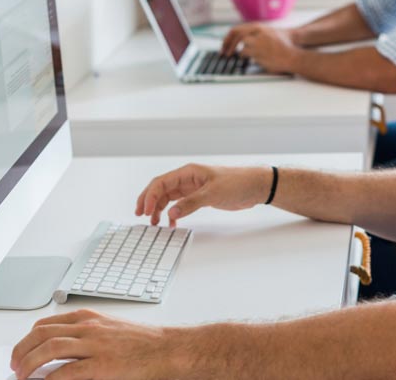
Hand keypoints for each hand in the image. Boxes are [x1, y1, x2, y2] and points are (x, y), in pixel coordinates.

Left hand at [11, 309, 184, 379]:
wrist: (167, 349)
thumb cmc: (142, 342)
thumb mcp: (110, 329)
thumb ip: (86, 334)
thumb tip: (61, 347)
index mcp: (89, 318)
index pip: (46, 324)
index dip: (27, 339)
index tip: (20, 351)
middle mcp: (89, 328)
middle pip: (42, 334)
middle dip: (21, 350)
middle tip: (14, 365)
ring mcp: (95, 346)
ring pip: (50, 348)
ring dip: (29, 363)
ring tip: (22, 375)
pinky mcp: (103, 365)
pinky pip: (68, 370)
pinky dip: (51, 377)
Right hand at [136, 164, 271, 226]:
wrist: (254, 186)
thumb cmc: (237, 183)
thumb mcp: (213, 193)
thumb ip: (191, 203)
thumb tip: (171, 213)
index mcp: (188, 172)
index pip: (161, 182)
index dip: (150, 196)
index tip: (145, 211)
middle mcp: (187, 179)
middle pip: (160, 189)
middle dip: (148, 201)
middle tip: (140, 215)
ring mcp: (192, 188)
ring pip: (168, 198)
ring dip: (159, 209)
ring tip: (154, 223)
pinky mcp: (199, 197)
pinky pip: (179, 204)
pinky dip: (173, 213)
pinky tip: (171, 222)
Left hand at [221, 23, 299, 54]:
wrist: (292, 55)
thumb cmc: (282, 45)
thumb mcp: (268, 33)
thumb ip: (254, 33)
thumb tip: (238, 39)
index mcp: (258, 27)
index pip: (236, 30)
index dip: (227, 38)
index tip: (223, 45)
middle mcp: (257, 34)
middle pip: (236, 38)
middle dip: (227, 46)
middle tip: (224, 54)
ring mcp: (258, 45)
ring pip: (242, 50)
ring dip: (242, 55)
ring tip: (246, 57)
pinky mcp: (259, 56)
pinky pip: (249, 59)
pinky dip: (250, 60)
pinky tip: (257, 59)